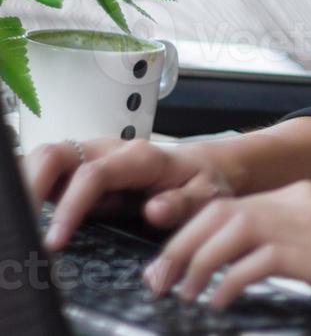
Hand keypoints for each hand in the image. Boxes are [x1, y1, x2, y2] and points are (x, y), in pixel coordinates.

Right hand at [24, 138, 237, 249]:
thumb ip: (184, 204)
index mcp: (141, 158)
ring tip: (23, 223)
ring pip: (45, 158)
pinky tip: (31, 214)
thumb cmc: (205, 182)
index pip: (93, 175)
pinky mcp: (82, 167)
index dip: (70, 207)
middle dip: (31, 185)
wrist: (207, 167)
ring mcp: (93, 156)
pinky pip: (49, 170)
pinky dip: (34, 188)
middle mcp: (111, 150)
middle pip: (55, 154)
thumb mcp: (208, 196)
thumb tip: (154, 210)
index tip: (56, 240)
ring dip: (28, 185)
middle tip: (22, 226)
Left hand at [141, 181, 310, 317]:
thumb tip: (255, 272)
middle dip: (180, 245)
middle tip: (159, 279)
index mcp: (306, 197)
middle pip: (220, 211)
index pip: (231, 203)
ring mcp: (310, 222)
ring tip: (181, 293)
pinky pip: (254, 261)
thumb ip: (298, 250)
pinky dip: (227, 282)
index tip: (171, 261)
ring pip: (229, 230)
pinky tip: (219, 302)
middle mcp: (302, 201)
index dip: (192, 230)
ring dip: (195, 262)